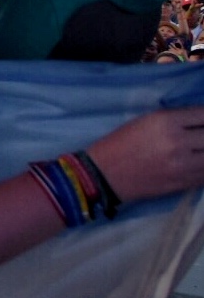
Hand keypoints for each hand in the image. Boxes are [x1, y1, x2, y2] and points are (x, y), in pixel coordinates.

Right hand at [87, 106, 203, 203]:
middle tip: (199, 136)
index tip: (202, 120)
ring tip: (198, 150)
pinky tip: (198, 163)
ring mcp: (183, 164)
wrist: (105, 174)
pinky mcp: (184, 183)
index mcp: (165, 121)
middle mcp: (177, 141)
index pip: (203, 114)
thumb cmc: (120, 143)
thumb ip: (174, 119)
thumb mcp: (144, 121)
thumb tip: (199, 120)